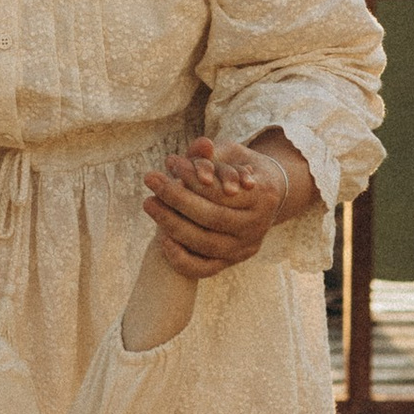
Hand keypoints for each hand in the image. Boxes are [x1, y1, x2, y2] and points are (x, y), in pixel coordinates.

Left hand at [141, 136, 306, 278]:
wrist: (260, 199)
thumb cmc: (239, 169)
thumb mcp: (231, 154)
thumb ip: (213, 153)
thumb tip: (202, 145)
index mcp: (264, 195)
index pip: (223, 191)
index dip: (195, 178)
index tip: (171, 163)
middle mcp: (257, 226)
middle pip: (214, 217)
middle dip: (178, 199)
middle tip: (150, 179)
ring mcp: (244, 248)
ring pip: (206, 243)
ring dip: (172, 225)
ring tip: (149, 202)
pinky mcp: (230, 263)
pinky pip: (204, 269)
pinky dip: (182, 259)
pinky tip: (162, 241)